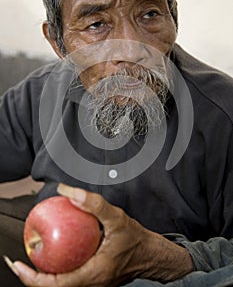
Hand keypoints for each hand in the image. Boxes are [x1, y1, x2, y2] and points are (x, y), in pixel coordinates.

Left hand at [5, 184, 192, 285]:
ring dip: (45, 275)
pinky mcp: (94, 279)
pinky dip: (58, 270)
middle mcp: (91, 283)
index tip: (19, 265)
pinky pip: (71, 279)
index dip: (33, 278)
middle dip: (34, 277)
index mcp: (94, 274)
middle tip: (21, 260)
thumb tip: (69, 193)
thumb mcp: (116, 217)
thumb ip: (93, 204)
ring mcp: (93, 284)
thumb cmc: (135, 239)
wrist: (150, 254)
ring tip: (35, 256)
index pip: (57, 284)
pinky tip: (56, 255)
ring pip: (63, 284)